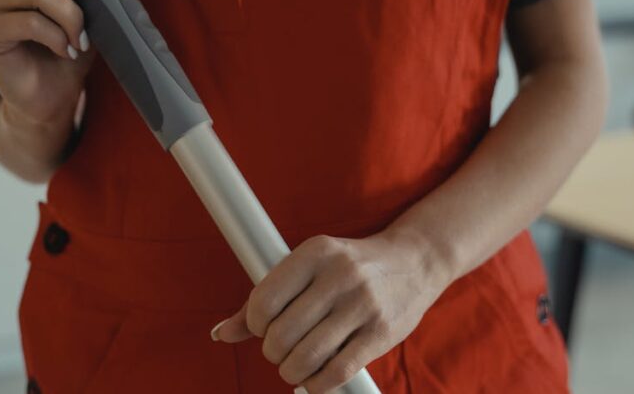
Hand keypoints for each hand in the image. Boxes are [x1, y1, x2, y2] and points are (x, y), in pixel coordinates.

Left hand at [211, 231, 452, 393]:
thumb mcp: (306, 268)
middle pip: (282, 334)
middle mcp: (339, 275)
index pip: (263, 301)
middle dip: (273, 351)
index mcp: (314, 253)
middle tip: (280, 350)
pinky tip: (314, 378)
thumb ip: (264, 298)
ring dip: (291, 371)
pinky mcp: (381, 333)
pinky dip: (316, 384)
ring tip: (294, 366)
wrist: (413, 262)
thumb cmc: (347, 267)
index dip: (254, 324)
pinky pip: (336, 372)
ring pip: (306, 357)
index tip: (263, 327)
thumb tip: (220, 334)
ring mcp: (362, 305)